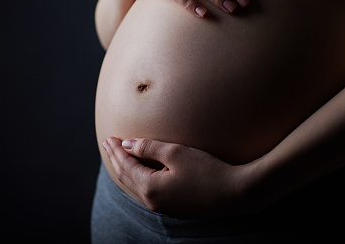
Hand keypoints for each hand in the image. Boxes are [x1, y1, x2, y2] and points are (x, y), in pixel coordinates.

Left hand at [102, 137, 264, 217]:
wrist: (236, 193)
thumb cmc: (207, 170)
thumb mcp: (175, 153)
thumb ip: (148, 148)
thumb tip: (127, 145)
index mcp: (150, 188)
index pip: (126, 165)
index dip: (116, 150)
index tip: (109, 137)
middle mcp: (153, 201)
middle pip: (126, 178)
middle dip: (116, 159)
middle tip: (108, 144)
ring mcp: (164, 207)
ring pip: (135, 187)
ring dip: (125, 170)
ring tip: (119, 157)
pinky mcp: (175, 208)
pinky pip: (147, 193)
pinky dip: (137, 179)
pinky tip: (139, 173)